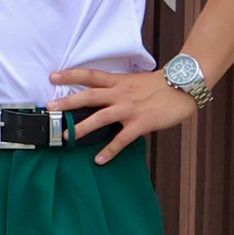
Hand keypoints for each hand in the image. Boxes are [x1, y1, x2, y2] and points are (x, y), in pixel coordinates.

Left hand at [52, 61, 201, 163]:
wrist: (183, 86)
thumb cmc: (160, 85)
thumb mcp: (135, 80)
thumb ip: (118, 88)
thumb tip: (103, 96)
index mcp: (118, 81)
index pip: (90, 75)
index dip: (71, 74)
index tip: (53, 75)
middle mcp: (120, 93)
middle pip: (89, 95)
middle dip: (68, 102)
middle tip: (50, 107)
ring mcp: (129, 109)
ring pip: (100, 118)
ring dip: (81, 128)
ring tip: (66, 137)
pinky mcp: (140, 123)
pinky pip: (121, 139)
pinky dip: (109, 151)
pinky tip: (99, 160)